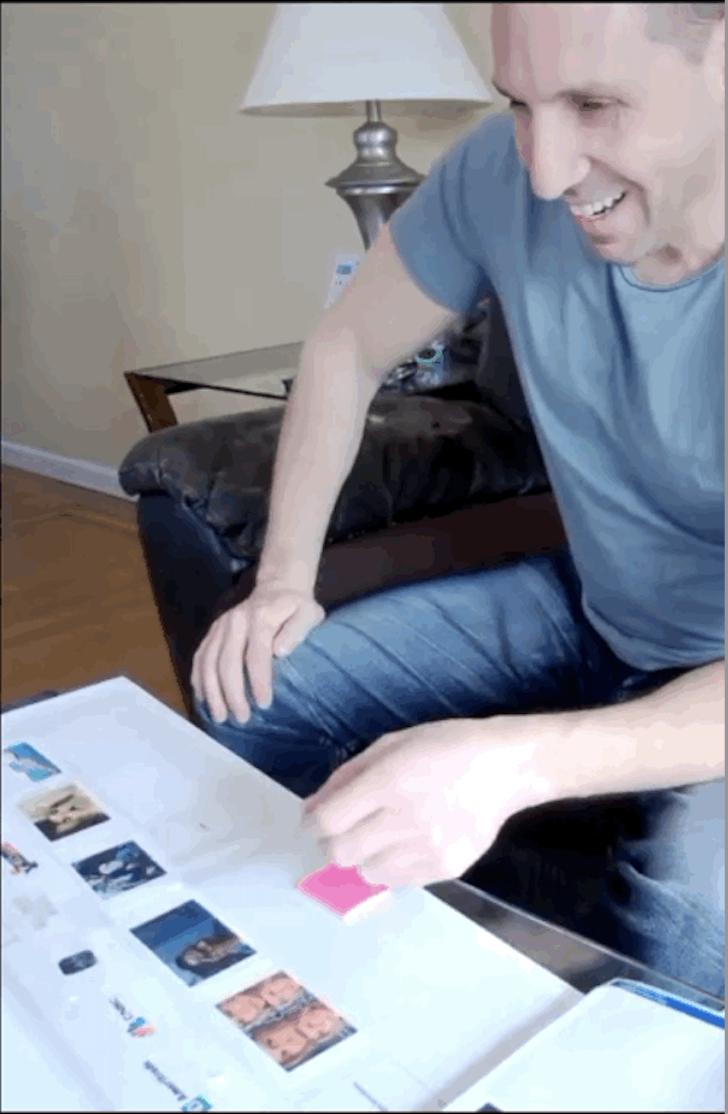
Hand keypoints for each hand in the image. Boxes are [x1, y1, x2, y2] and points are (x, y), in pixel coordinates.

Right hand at [191, 584, 324, 723]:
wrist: (276, 585)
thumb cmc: (296, 606)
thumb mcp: (309, 614)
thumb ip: (297, 630)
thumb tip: (280, 652)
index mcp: (260, 618)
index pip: (256, 655)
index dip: (258, 682)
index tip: (264, 705)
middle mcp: (235, 621)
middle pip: (227, 662)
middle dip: (232, 694)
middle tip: (242, 718)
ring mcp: (220, 626)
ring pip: (208, 662)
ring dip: (212, 692)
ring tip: (220, 716)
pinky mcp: (213, 631)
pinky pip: (200, 657)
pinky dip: (199, 679)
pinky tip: (203, 699)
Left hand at [300, 716, 554, 887]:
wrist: (504, 768)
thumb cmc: (443, 746)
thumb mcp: (391, 744)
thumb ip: (347, 776)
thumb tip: (312, 809)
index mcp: (389, 782)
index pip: (328, 821)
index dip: (313, 823)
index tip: (317, 819)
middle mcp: (406, 819)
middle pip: (341, 853)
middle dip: (335, 841)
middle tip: (349, 828)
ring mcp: (428, 849)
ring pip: (368, 873)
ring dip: (365, 856)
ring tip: (384, 835)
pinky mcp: (447, 869)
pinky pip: (400, 881)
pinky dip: (394, 865)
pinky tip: (410, 843)